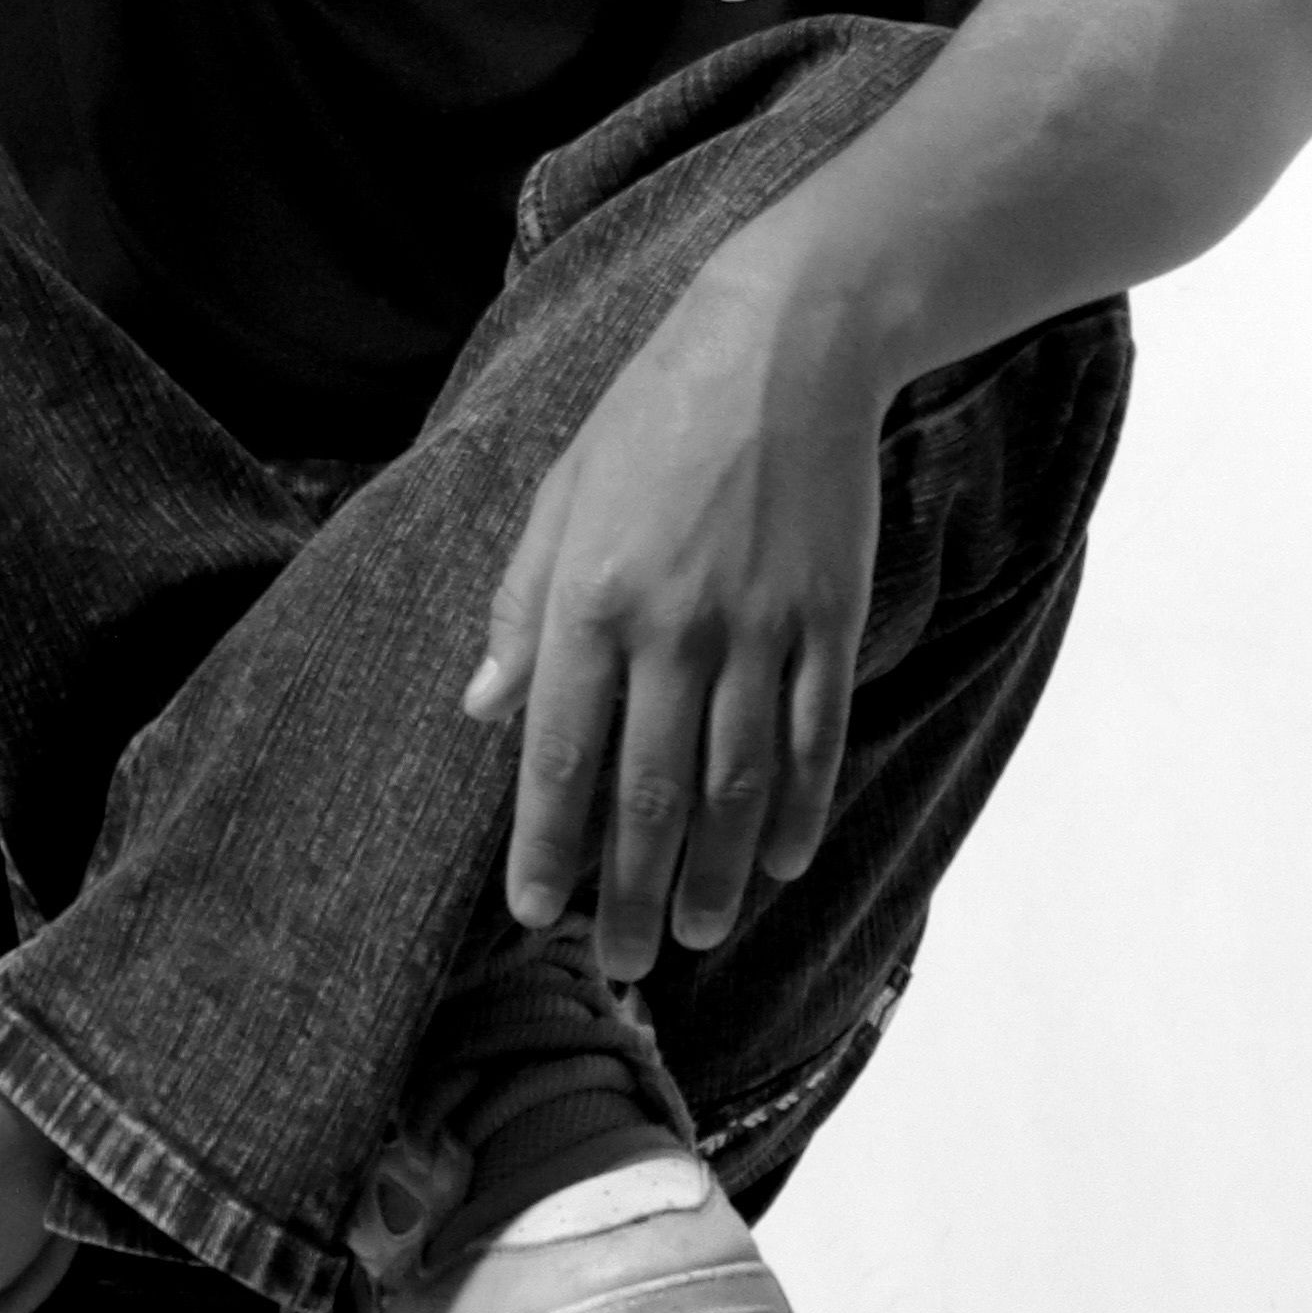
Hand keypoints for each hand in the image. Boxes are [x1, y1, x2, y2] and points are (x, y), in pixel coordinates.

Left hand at [465, 256, 886, 981]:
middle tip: (618, 967)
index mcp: (591, 598)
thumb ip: (521, 609)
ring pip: (737, 788)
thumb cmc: (654, 416)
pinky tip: (785, 864)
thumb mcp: (560, 495)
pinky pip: (814, 739)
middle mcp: (675, 628)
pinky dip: (801, 811)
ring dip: (715, 875)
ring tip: (692, 936)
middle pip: (649, 796)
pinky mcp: (829, 621)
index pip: (560, 757)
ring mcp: (760, 629)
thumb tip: (482, 710)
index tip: (533, 919)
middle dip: (627, 893)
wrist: (788, 345)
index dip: (546, 849)